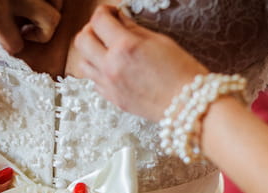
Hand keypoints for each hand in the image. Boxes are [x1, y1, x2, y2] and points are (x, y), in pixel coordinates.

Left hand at [74, 5, 207, 120]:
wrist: (186, 105)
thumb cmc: (180, 72)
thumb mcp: (160, 41)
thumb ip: (134, 29)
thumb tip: (119, 19)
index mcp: (125, 47)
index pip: (99, 20)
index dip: (105, 11)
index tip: (111, 12)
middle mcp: (111, 66)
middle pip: (82, 40)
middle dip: (91, 29)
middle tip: (105, 29)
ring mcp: (109, 85)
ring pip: (82, 63)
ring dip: (90, 52)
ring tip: (106, 50)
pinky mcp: (111, 99)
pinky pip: (93, 81)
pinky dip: (98, 72)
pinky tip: (112, 68)